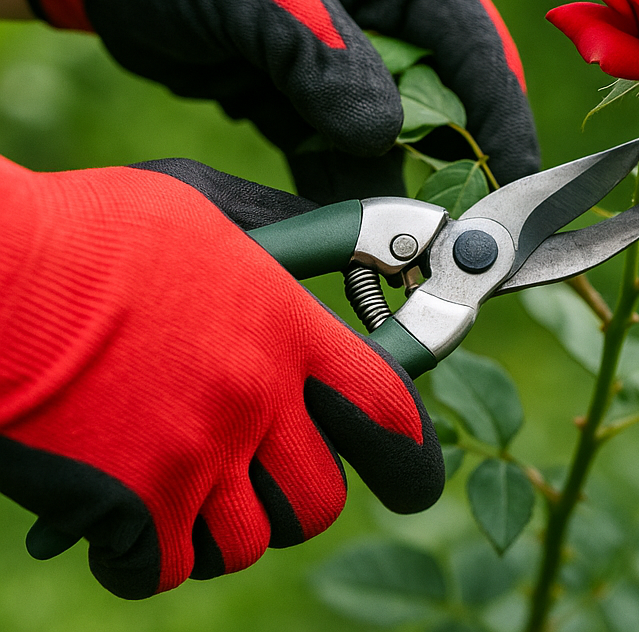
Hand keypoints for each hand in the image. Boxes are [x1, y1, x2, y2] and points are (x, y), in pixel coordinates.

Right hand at [0, 154, 443, 597]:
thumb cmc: (90, 233)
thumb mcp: (200, 208)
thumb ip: (278, 234)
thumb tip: (346, 241)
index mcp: (285, 325)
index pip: (388, 407)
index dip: (410, 447)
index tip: (409, 463)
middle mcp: (257, 395)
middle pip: (322, 497)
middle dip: (297, 497)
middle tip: (264, 477)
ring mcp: (198, 454)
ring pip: (249, 541)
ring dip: (222, 526)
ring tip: (185, 487)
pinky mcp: (134, 505)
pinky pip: (170, 569)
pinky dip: (151, 554)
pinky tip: (124, 512)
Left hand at [22, 0, 539, 201]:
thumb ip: (328, 65)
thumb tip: (385, 141)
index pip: (477, 45)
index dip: (503, 120)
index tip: (520, 189)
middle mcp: (394, 2)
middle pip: (449, 97)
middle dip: (454, 164)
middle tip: (463, 235)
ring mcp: (356, 48)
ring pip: (398, 134)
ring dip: (396, 186)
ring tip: (404, 249)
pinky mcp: (316, 87)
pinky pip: (344, 149)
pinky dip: (343, 188)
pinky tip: (347, 234)